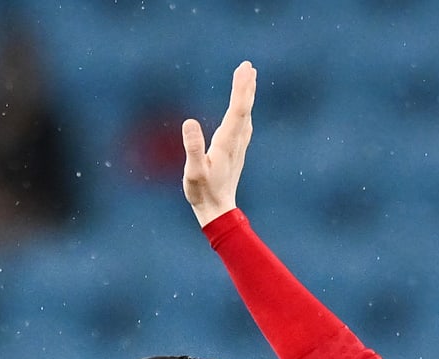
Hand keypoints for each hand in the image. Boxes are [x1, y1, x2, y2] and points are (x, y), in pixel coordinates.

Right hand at [183, 61, 255, 226]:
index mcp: (226, 143)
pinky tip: (245, 110)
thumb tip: (189, 122)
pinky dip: (244, 112)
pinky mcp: (235, 154)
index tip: (244, 70)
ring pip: (246, 117)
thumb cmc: (202, 193)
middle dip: (246, 87)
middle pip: (244, 110)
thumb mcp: (193, 171)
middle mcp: (235, 143)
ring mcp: (237, 148)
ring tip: (249, 79)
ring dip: (247, 97)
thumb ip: (193, 147)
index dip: (241, 89)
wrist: (217, 212)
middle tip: (248, 66)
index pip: (237, 110)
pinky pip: (243, 127)